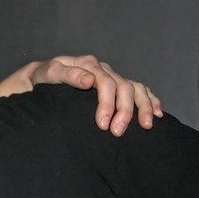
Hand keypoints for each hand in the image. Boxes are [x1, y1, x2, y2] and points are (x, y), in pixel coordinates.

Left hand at [28, 55, 162, 135]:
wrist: (41, 77)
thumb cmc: (43, 77)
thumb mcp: (48, 73)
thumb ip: (67, 74)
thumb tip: (88, 80)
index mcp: (88, 65)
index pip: (104, 82)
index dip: (107, 104)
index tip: (103, 125)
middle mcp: (103, 69)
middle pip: (123, 87)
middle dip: (124, 111)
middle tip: (117, 132)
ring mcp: (112, 77)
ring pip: (136, 88)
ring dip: (144, 107)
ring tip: (146, 126)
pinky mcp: (116, 86)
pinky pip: (140, 90)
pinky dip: (150, 101)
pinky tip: (157, 114)